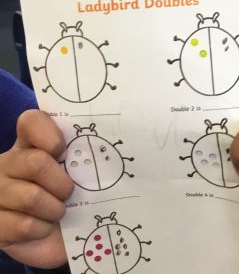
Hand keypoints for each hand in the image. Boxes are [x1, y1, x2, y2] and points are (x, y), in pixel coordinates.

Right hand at [0, 110, 73, 268]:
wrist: (61, 237)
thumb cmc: (75, 198)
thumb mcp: (81, 170)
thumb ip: (85, 153)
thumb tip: (110, 139)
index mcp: (28, 144)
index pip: (31, 121)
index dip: (50, 136)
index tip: (63, 152)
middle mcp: (7, 164)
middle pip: (37, 163)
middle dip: (62, 183)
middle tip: (68, 193)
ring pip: (31, 197)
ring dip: (54, 210)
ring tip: (57, 213)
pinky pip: (24, 225)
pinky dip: (43, 229)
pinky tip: (42, 228)